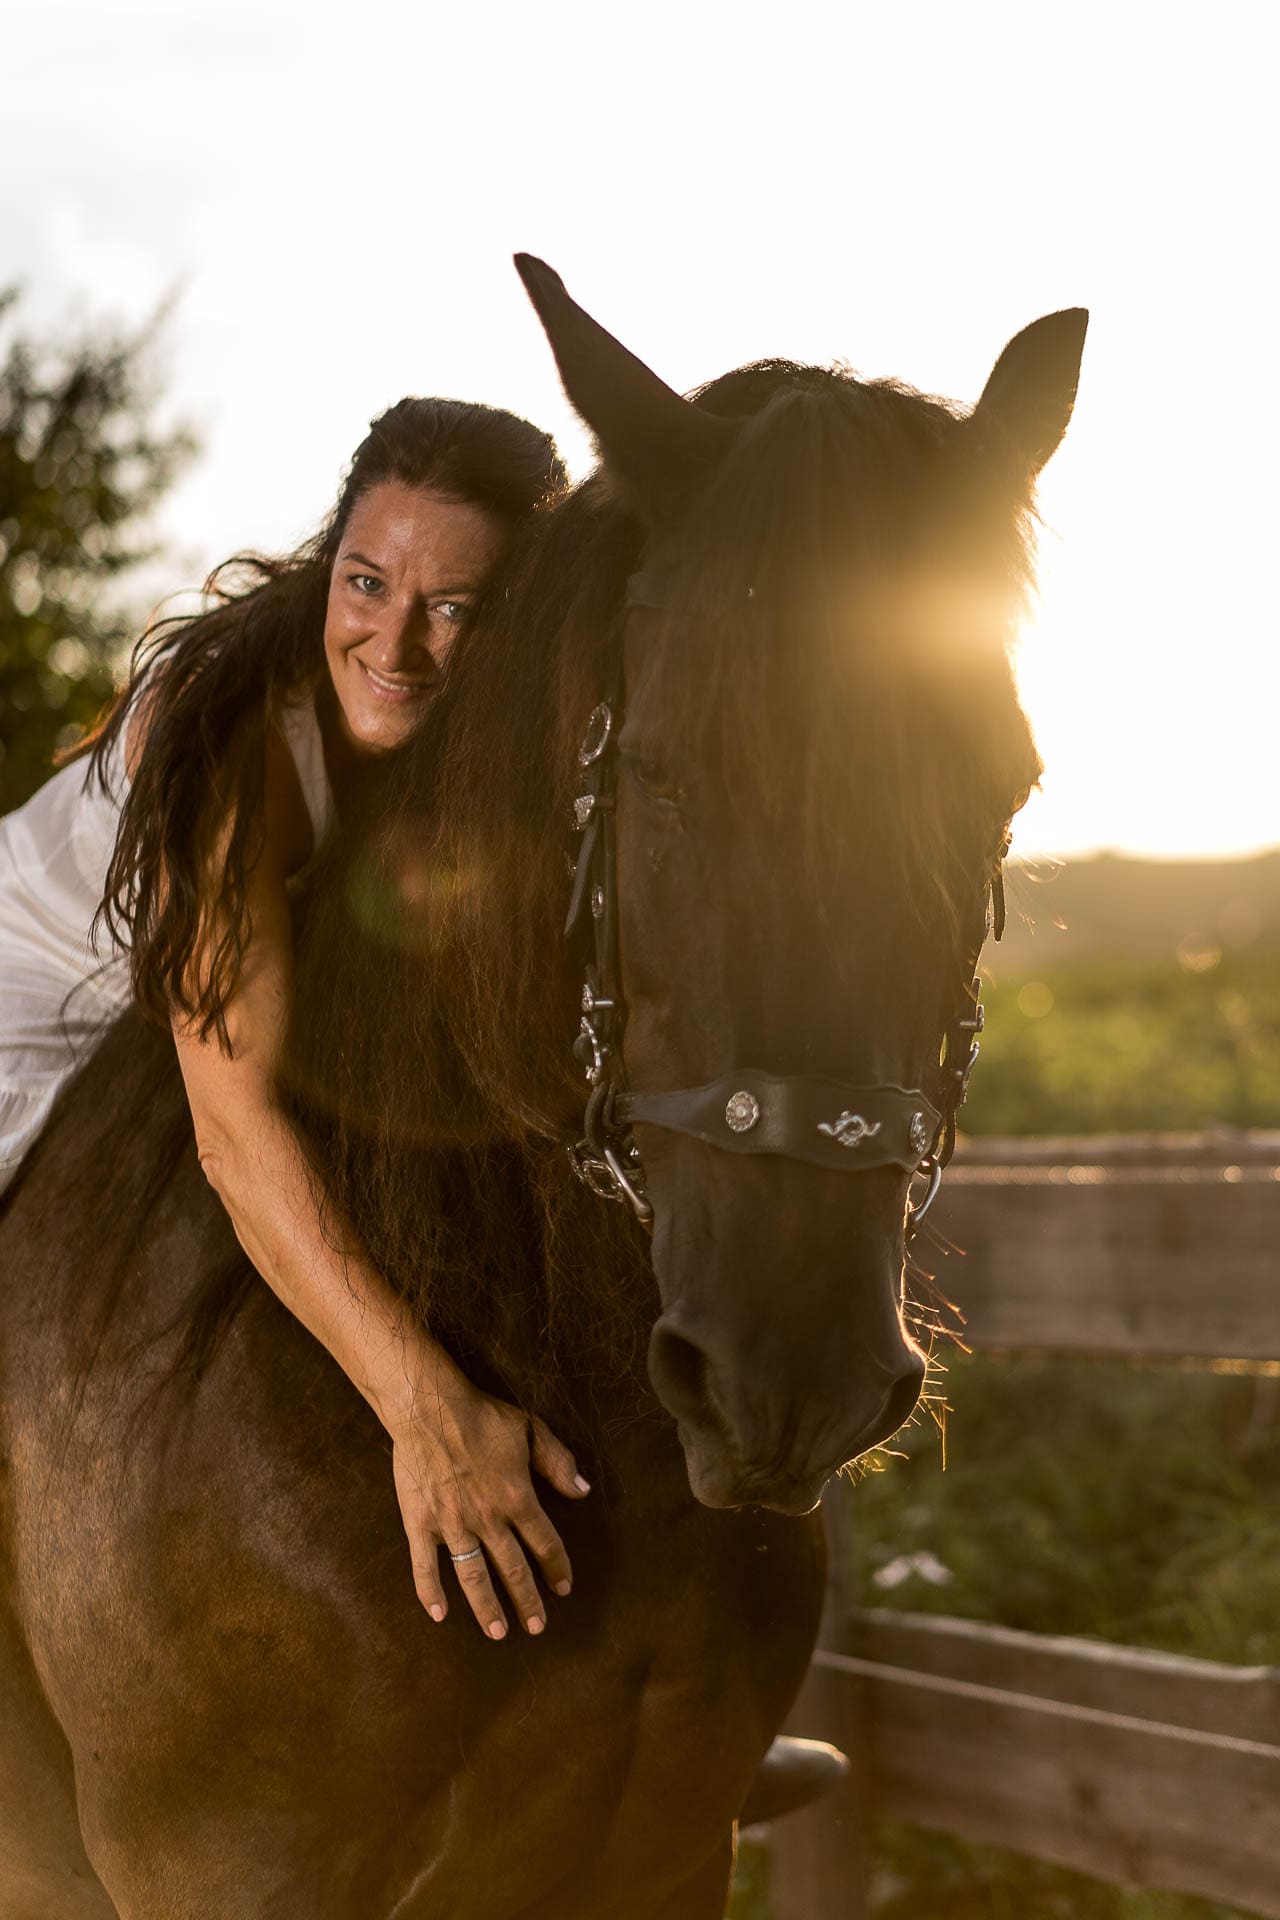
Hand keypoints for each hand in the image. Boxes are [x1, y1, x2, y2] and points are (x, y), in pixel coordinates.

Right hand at [385, 1346, 590, 1639]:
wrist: (429, 1407)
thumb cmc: (482, 1415)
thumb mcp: (530, 1429)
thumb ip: (558, 1462)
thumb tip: (582, 1491)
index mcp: (517, 1498)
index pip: (545, 1544)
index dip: (557, 1568)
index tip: (564, 1589)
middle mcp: (488, 1519)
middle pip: (513, 1570)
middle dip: (527, 1601)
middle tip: (537, 1628)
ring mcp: (452, 1525)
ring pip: (473, 1577)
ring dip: (487, 1608)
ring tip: (498, 1633)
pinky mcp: (420, 1524)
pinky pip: (425, 1566)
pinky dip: (430, 1593)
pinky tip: (440, 1615)